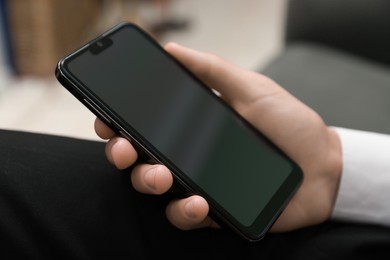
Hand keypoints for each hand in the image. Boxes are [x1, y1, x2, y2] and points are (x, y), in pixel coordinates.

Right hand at [94, 42, 341, 231]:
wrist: (322, 165)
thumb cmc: (289, 124)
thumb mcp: (251, 88)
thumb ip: (213, 70)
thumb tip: (172, 50)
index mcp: (192, 126)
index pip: (145, 125)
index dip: (119, 124)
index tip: (107, 120)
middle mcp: (189, 155)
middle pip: (139, 158)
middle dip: (122, 155)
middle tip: (127, 150)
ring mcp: (199, 183)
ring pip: (154, 189)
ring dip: (149, 182)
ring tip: (165, 177)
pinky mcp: (214, 210)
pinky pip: (185, 215)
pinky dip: (185, 211)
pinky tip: (199, 201)